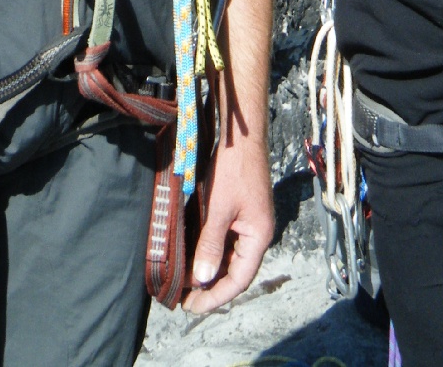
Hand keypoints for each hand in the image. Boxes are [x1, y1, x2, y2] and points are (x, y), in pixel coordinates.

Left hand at [182, 133, 273, 313]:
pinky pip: (226, 240)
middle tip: (184, 300)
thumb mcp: (218, 209)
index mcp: (259, 237)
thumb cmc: (232, 169)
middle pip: (235, 271)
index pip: (239, 280)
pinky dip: (210, 251)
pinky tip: (192, 256)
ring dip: (209, 270)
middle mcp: (257, 234)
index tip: (192, 307)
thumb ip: (211, 245)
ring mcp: (249, 223)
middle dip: (210, 287)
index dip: (216, 297)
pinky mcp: (240, 212)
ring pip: (229, 257)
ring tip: (184, 283)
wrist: (240, 135)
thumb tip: (202, 279)